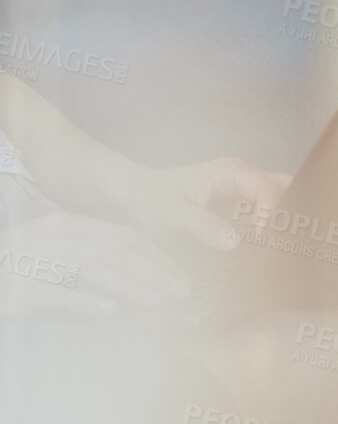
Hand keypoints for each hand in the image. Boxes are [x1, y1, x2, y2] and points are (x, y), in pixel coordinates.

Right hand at [0, 209, 193, 316]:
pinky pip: (60, 293)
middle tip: (183, 291)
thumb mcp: (40, 248)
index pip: (119, 237)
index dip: (153, 255)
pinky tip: (110, 311)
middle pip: (114, 252)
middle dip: (153, 271)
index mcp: (61, 224)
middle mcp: (54, 237)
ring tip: (159, 301)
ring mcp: (38, 260)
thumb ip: (78, 257)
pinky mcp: (22, 285)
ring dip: (130, 285)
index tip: (178, 273)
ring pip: (94, 269)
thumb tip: (118, 281)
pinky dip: (87, 301)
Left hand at [101, 157, 291, 250]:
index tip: (263, 238)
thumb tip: (234, 241)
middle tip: (285, 244)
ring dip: (281, 224)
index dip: (272, 212)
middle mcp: (241, 177)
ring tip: (276, 250)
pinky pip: (267, 215)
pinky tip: (264, 251)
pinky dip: (271, 231)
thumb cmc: (150, 199)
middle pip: (283, 189)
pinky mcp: (240, 207)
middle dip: (290, 214)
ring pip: (280, 202)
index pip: (266, 187)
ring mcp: (242, 191)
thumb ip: (202, 225)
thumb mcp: (172, 213)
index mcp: (227, 172)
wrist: (134, 196)